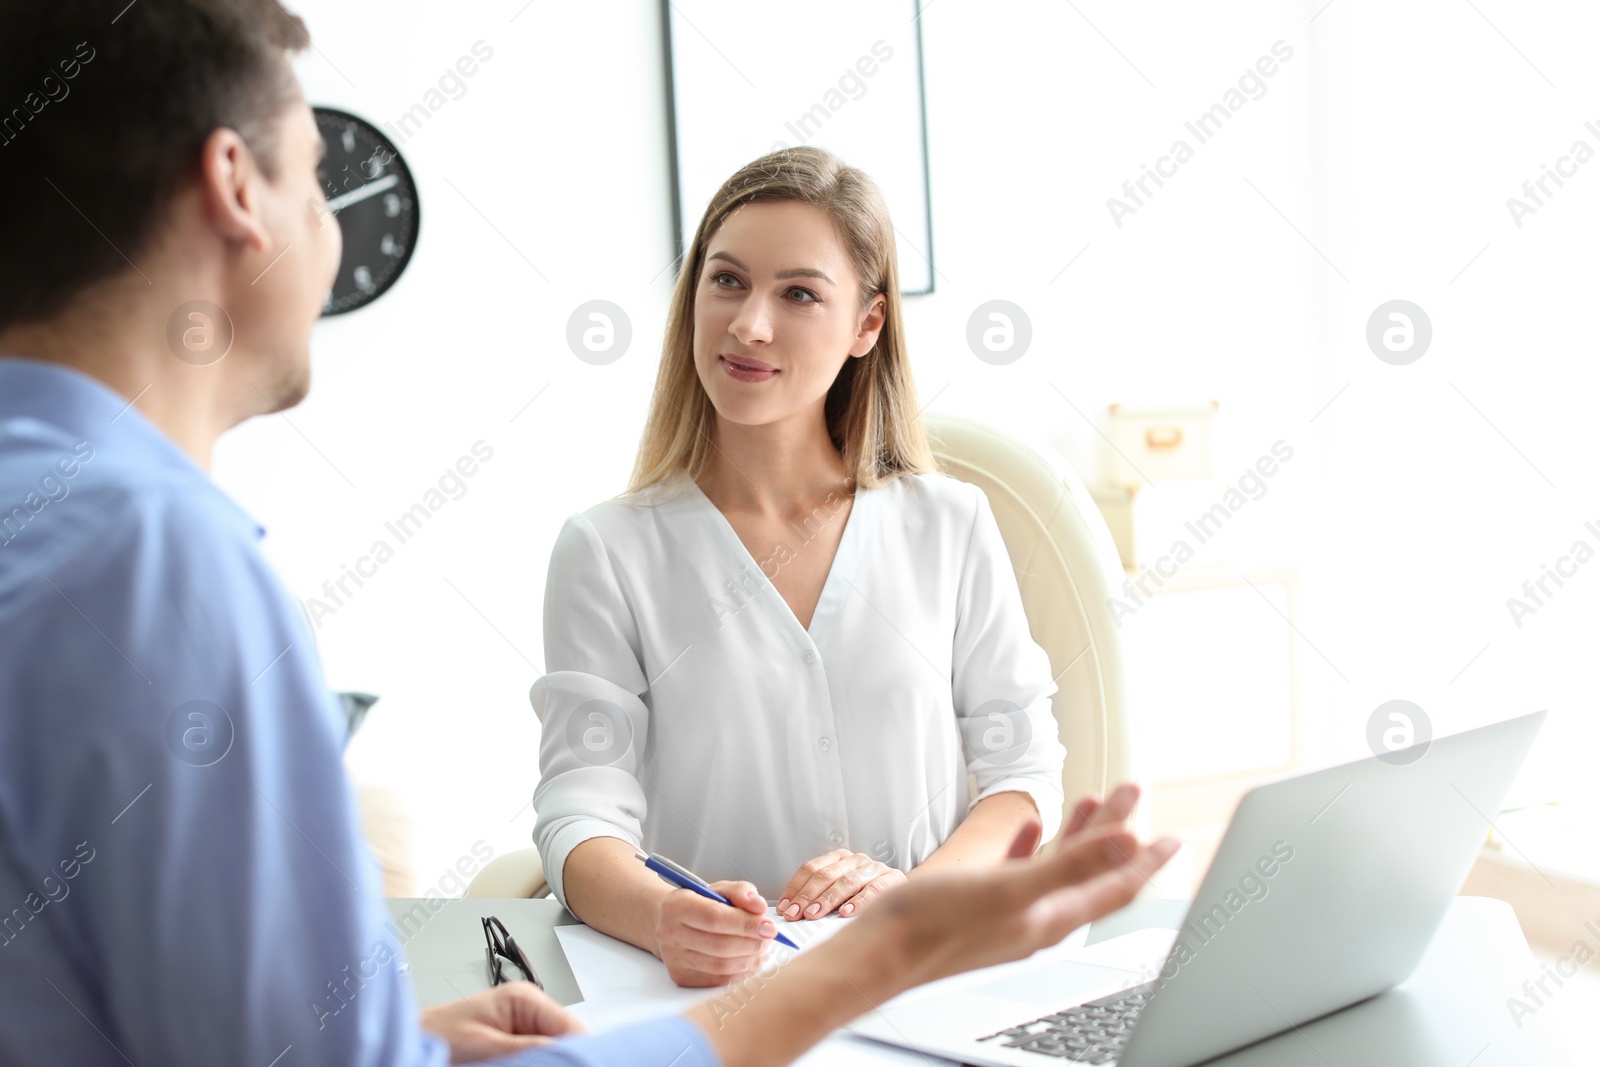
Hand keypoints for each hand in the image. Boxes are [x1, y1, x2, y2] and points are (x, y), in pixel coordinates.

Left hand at [420, 983, 583, 1063]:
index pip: (569, 1024)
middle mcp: (528, 1008)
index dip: (578, 1048)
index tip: (581, 1063)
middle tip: (556, 1066)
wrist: (414, 1040)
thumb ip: (526, 1048)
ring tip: (537, 1064)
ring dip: (550, 1060)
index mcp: (523, 998)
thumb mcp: (485, 1045)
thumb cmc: (436, 1035)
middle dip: (563, 1056)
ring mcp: (523, 1026)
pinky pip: (539, 1054)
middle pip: (566, 1037)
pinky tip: (530, 1064)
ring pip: (554, 1048)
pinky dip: (538, 1062)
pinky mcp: (516, 1042)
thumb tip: (563, 1051)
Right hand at [655, 879, 778, 987]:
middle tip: (770, 938)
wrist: (674, 922)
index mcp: (676, 905)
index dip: (746, 924)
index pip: (715, 918)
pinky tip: (750, 961)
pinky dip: (740, 972)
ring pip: (721, 966)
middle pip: (720, 945)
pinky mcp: (681, 977)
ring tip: (763, 949)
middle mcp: (669, 933)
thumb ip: (741, 893)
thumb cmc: (701, 903)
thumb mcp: (720, 889)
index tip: (769, 927)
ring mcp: (673, 959)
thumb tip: (759, 907)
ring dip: (749, 959)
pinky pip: (718, 980)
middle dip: (752, 943)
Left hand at [777, 850, 906, 920]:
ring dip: (827, 900)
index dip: (795, 888)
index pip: (811, 869)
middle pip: (825, 875)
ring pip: (846, 881)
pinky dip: (859, 902)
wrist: (906, 897)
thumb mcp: (840, 893)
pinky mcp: (892, 879)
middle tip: (795, 914)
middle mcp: (856, 860)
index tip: (784, 908)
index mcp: (839, 858)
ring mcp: (874, 868)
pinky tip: (846, 913)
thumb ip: (818, 898)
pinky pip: (873, 889)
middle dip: (807, 896)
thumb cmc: (864, 898)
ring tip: (814, 914)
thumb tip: (790, 913)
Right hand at [862, 783, 1174, 988]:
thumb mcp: (1010, 888)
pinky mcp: (983, 906)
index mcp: (1052, 915)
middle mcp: (1038, 916)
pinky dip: (1034, 846)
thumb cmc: (935, 926)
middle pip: (1092, 870)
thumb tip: (1128, 842)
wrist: (879, 953)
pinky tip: (1029, 830)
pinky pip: (1021, 871)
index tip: (1173, 839)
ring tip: (1092, 802)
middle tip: (1131, 793)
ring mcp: (1011, 913)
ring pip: (1059, 868)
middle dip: (1115, 831)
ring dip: (1079, 834)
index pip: (1116, 885)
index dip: (1146, 860)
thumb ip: (1072, 864)